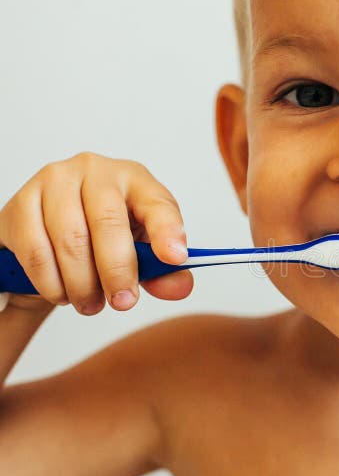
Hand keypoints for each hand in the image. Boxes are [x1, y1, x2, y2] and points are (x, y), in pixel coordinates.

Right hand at [0, 152, 192, 315]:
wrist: (50, 228)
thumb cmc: (104, 234)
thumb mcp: (139, 250)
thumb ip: (162, 271)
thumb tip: (179, 287)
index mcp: (135, 180)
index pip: (157, 203)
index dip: (168, 230)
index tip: (175, 257)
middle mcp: (96, 171)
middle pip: (109, 224)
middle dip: (118, 272)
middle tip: (123, 302)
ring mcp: (55, 181)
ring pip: (71, 241)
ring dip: (83, 284)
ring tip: (90, 304)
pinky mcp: (21, 202)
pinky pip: (37, 252)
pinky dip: (52, 282)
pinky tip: (62, 291)